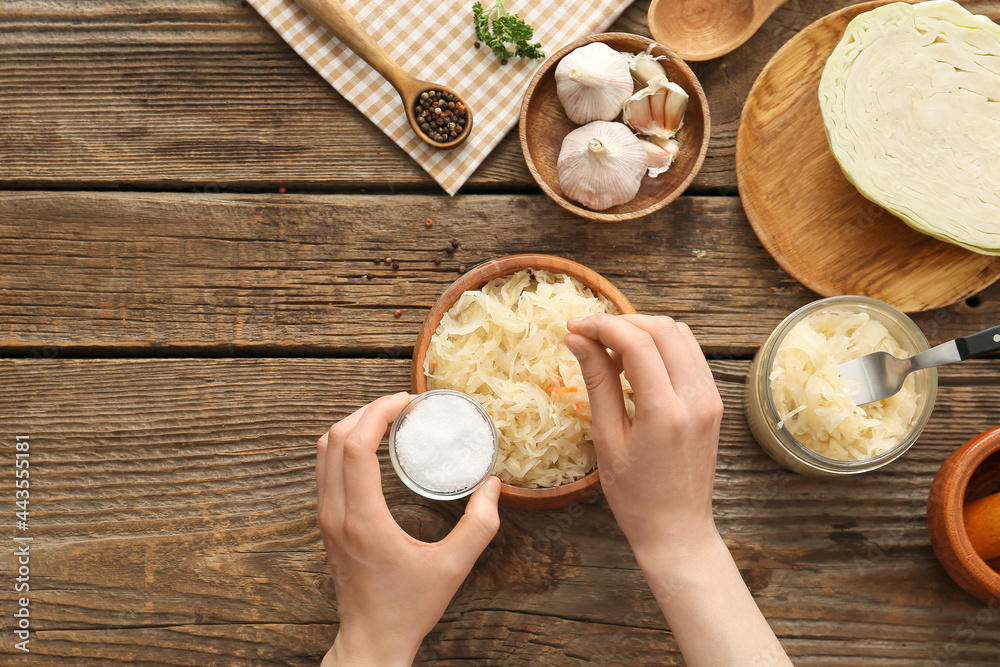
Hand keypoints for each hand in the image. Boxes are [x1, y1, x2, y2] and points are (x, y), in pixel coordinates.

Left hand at [316, 392, 501, 666]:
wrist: (372, 640)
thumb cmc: (409, 608)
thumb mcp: (453, 568)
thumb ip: (479, 526)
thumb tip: (492, 486)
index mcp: (364, 520)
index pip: (355, 446)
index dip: (379, 413)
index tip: (407, 401)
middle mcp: (337, 513)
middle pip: (333, 438)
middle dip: (367, 410)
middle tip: (403, 404)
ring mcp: (327, 517)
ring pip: (323, 450)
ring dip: (353, 424)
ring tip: (389, 417)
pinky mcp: (328, 522)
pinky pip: (326, 467)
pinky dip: (345, 444)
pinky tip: (374, 445)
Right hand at [564, 314, 722, 557]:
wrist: (677, 530)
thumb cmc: (635, 496)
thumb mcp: (607, 439)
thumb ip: (597, 382)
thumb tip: (577, 340)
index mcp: (665, 412)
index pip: (637, 342)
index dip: (601, 326)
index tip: (573, 327)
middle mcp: (696, 398)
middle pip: (662, 329)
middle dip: (622, 322)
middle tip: (587, 335)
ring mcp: (711, 398)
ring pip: (680, 335)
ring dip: (643, 331)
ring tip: (610, 352)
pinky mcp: (714, 402)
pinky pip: (690, 355)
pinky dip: (661, 347)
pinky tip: (635, 365)